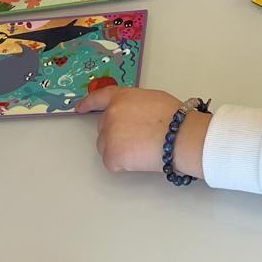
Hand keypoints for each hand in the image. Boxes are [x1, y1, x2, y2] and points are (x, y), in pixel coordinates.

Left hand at [77, 85, 209, 177]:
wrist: (181, 137)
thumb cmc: (176, 120)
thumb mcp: (153, 99)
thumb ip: (134, 104)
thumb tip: (132, 114)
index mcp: (121, 98)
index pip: (99, 98)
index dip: (88, 103)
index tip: (80, 108)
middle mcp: (111, 114)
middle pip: (104, 127)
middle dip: (116, 134)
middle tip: (137, 139)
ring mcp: (109, 135)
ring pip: (105, 146)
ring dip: (118, 150)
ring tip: (141, 149)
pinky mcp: (111, 155)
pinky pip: (111, 162)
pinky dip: (123, 164)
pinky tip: (139, 159)